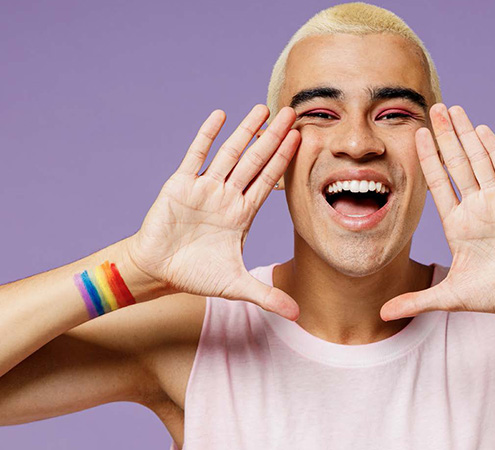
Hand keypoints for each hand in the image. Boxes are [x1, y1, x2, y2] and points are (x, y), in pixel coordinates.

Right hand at [126, 105, 300, 320]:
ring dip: (246, 131)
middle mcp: (228, 196)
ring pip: (230, 153)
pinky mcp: (181, 184)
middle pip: (255, 160)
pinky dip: (208, 136)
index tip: (301, 140)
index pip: (269, 181)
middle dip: (273, 137)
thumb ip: (267, 296)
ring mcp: (205, 187)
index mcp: (243, 214)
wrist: (158, 270)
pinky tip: (221, 116)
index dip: (285, 161)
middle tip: (291, 113)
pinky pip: (196, 155)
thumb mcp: (236, 286)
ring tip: (263, 108)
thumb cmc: (195, 274)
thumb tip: (299, 315)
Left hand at [380, 104, 494, 320]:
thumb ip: (418, 300)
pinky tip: (480, 130)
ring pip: (478, 159)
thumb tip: (383, 315)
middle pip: (455, 164)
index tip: (416, 136)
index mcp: (456, 223)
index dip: (427, 159)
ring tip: (452, 110)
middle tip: (431, 109)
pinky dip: (493, 149)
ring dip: (465, 135)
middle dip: (444, 136)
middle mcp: (474, 206)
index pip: (437, 184)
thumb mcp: (452, 296)